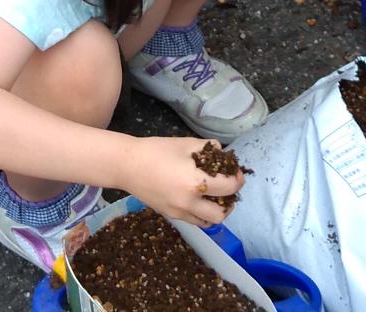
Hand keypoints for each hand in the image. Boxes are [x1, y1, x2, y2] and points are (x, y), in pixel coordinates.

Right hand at [122, 137, 245, 227]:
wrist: (127, 165)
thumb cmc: (157, 150)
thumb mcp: (186, 143)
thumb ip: (209, 148)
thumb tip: (222, 154)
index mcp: (196, 183)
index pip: (229, 187)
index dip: (237, 179)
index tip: (235, 172)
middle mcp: (189, 202)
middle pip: (222, 214)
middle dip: (229, 201)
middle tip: (226, 188)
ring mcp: (179, 212)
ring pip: (208, 222)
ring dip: (216, 210)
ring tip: (213, 196)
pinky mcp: (170, 215)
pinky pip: (193, 220)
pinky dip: (201, 213)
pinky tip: (197, 199)